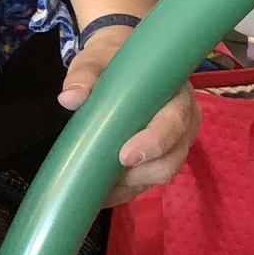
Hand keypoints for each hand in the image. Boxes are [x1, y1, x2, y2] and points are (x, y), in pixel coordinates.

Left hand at [59, 27, 199, 206]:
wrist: (120, 60)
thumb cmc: (113, 59)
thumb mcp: (97, 59)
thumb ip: (84, 75)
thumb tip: (70, 98)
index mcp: (176, 95)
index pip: (174, 123)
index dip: (154, 143)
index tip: (125, 156)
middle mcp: (183, 123)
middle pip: (172, 159)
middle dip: (140, 174)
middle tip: (106, 179)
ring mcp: (173, 144)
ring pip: (159, 176)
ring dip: (129, 186)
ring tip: (98, 188)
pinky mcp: (158, 159)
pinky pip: (144, 183)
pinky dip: (123, 192)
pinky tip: (99, 195)